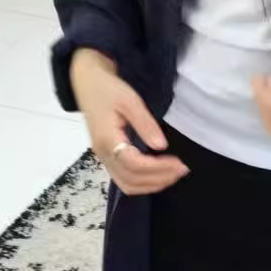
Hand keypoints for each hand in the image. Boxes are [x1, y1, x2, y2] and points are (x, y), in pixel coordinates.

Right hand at [70, 49, 187, 194]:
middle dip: (160, 178)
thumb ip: (145, 124)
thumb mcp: (130, 100)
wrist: (88, 85)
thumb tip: (161, 146)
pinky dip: (143, 183)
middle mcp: (102, 154)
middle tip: (182, 169)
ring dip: (152, 185)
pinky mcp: (107, 159)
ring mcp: (103, 159)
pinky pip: (124, 180)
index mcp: (107, 139)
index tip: (179, 162)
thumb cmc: (109, 90)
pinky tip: (158, 175)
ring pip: (127, 185)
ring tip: (174, 175)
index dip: (158, 167)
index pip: (134, 164)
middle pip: (132, 179)